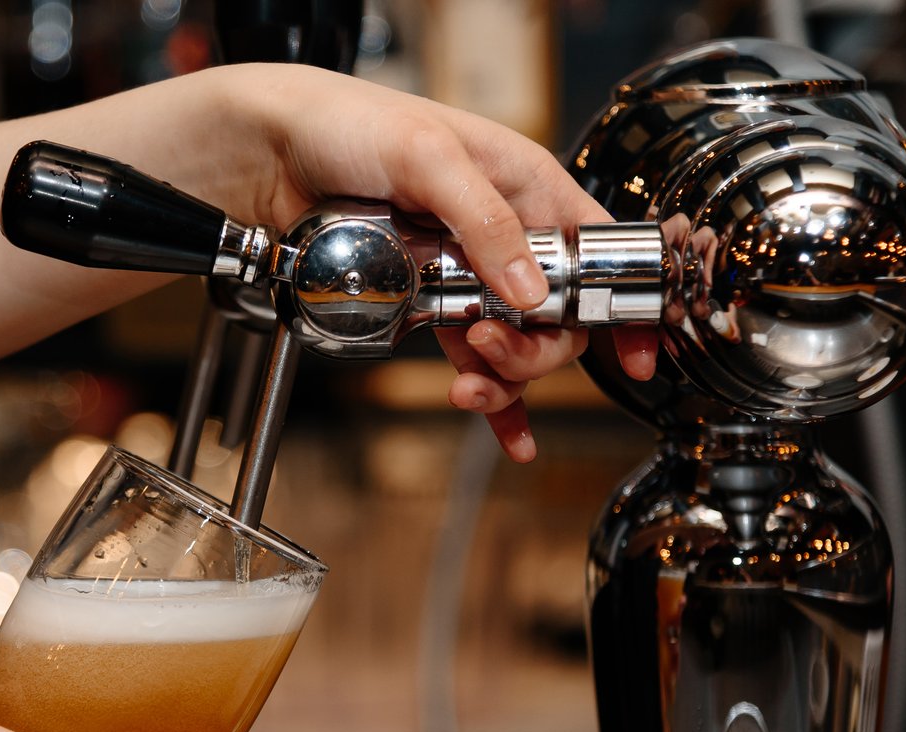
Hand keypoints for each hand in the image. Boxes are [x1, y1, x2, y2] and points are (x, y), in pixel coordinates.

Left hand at [220, 64, 657, 459]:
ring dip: (502, 377)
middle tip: (489, 348)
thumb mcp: (428, 157)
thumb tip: (532, 291)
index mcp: (525, 186)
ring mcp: (465, 273)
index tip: (636, 354)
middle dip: (534, 348)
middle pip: (557, 315)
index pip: (600, 251)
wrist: (269, 154)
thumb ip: (485, 221)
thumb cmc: (348, 123)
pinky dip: (492, 399)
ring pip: (512, 344)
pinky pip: (471, 359)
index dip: (625, 303)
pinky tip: (506, 433)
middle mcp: (503, 233)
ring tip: (466, 382)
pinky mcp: (426, 303)